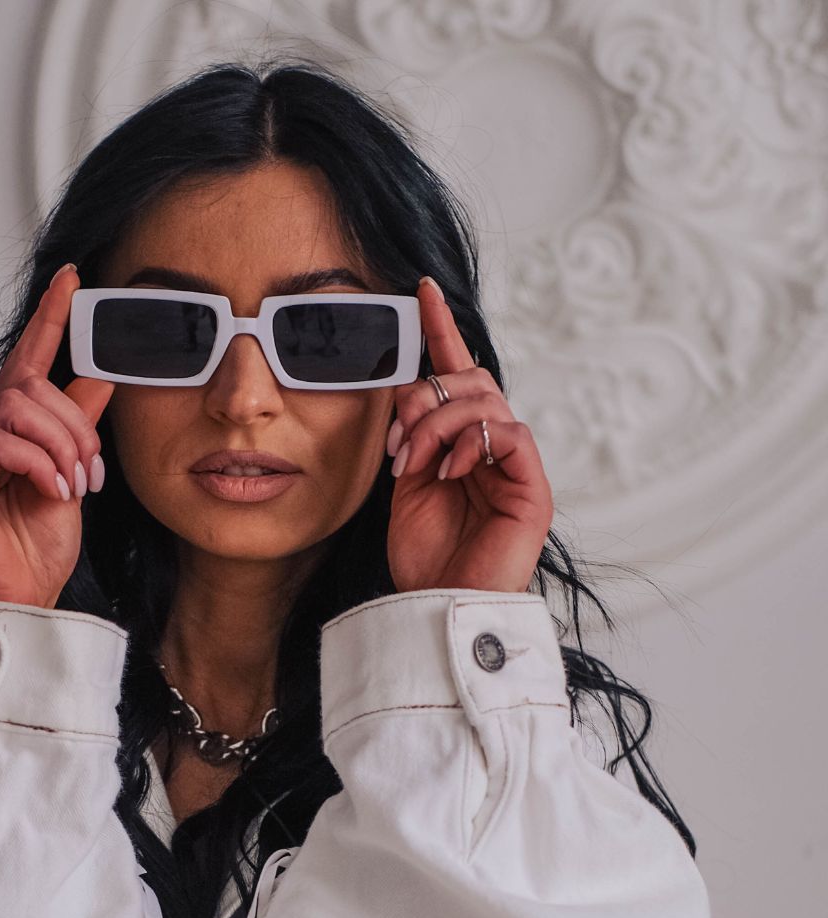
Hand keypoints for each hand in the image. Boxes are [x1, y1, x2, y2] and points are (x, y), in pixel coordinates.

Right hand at [0, 264, 113, 607]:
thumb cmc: (36, 550)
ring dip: (60, 445)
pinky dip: (39, 464)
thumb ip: (77, 426)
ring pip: (16, 409)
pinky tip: (52, 492)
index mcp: (3, 433)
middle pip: (28, 388)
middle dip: (73, 425)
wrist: (23, 602)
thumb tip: (100, 376)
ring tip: (73, 485)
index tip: (73, 280)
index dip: (49, 320)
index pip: (26, 364)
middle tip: (90, 471)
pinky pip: (1, 442)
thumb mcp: (72, 476)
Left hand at [385, 278, 552, 593]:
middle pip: (471, 379)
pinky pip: (509, 432)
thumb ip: (412, 438)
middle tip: (399, 444)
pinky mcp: (532, 488)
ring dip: (438, 423)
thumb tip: (410, 390)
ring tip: (416, 463)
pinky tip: (450, 470)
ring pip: (486, 399)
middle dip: (426, 397)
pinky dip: (472, 442)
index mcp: (463, 445)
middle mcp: (492, 449)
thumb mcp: (406, 486)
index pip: (457, 375)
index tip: (422, 291)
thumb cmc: (424, 559)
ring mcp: (515, 467)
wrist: (437, 611)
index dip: (442, 331)